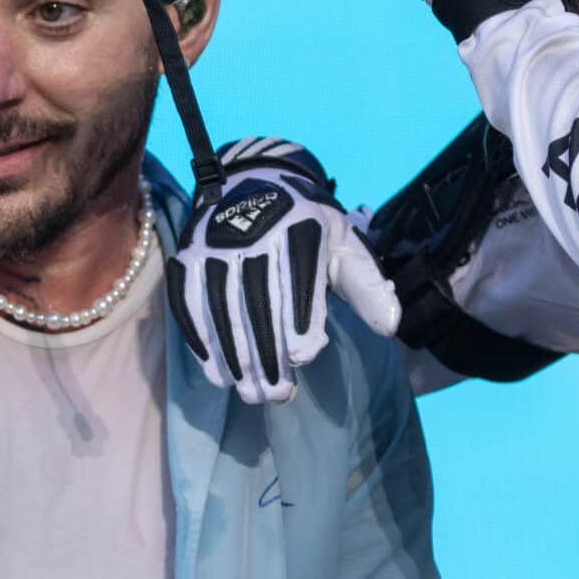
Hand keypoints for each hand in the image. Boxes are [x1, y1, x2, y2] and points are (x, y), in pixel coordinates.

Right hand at [168, 140, 399, 404]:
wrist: (254, 183)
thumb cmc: (308, 228)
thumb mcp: (344, 246)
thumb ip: (367, 286)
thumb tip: (391, 326)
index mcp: (300, 225)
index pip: (297, 278)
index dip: (300, 320)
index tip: (304, 358)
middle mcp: (253, 231)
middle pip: (256, 299)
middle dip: (266, 352)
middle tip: (278, 394)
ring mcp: (213, 243)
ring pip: (220, 306)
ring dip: (234, 356)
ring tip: (250, 392)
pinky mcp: (186, 255)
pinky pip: (188, 303)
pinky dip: (201, 341)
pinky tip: (217, 373)